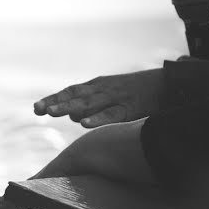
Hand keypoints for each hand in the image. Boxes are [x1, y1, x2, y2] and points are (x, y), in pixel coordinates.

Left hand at [33, 68, 165, 127]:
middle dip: (56, 102)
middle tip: (38, 109)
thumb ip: (91, 107)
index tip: (37, 108)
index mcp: (98, 86)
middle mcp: (103, 89)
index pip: (71, 91)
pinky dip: (97, 118)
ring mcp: (116, 97)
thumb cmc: (138, 93)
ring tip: (53, 113)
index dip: (54, 98)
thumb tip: (72, 117)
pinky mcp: (130, 107)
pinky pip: (111, 114)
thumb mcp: (111, 96)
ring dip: (70, 107)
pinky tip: (83, 124)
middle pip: (75, 95)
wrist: (171, 84)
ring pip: (89, 102)